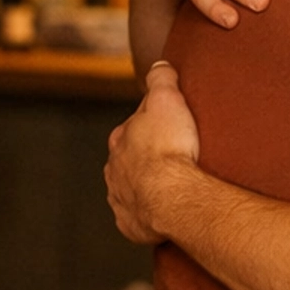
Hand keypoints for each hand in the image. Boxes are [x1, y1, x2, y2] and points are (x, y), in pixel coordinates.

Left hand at [105, 62, 201, 242]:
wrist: (172, 197)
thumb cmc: (170, 149)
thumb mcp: (167, 99)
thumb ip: (160, 79)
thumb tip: (158, 64)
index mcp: (120, 139)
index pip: (135, 127)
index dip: (153, 127)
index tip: (171, 129)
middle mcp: (114, 169)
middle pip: (130, 160)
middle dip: (147, 160)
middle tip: (174, 160)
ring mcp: (120, 198)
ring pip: (131, 190)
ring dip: (146, 188)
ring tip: (171, 189)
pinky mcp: (130, 224)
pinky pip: (138, 218)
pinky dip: (148, 216)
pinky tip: (165, 214)